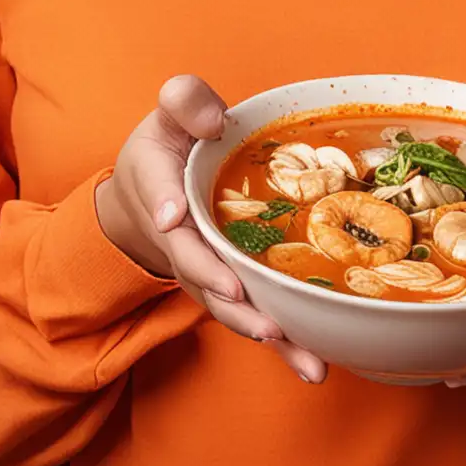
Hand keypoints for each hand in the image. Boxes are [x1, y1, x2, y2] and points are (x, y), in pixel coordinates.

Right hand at [95, 74, 327, 383]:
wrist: (152, 191)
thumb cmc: (170, 145)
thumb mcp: (170, 111)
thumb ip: (186, 100)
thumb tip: (215, 120)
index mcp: (159, 185)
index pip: (159, 196)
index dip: (166, 206)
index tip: (172, 217)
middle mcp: (179, 236)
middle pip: (194, 266)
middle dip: (219, 287)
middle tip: (242, 301)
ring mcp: (204, 267)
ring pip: (225, 302)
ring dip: (254, 326)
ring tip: (288, 344)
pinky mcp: (231, 285)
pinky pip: (252, 313)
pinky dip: (280, 344)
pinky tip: (313, 364)